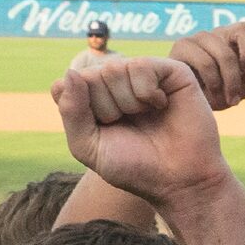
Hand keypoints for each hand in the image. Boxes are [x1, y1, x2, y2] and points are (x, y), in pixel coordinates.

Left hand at [50, 56, 232, 206]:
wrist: (180, 180)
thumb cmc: (135, 166)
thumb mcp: (89, 147)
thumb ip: (71, 112)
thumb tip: (72, 72)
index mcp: (92, 98)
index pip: (64, 85)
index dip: (80, 111)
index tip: (104, 132)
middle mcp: (115, 82)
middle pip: (88, 76)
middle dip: (107, 108)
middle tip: (132, 126)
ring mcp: (142, 74)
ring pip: (113, 68)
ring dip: (129, 102)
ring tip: (148, 116)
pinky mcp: (170, 71)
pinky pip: (140, 65)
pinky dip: (147, 91)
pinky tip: (161, 104)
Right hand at [169, 0, 244, 110]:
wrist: (187, 106)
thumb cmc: (219, 96)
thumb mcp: (244, 92)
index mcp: (243, 44)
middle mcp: (223, 35)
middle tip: (244, 82)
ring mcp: (202, 37)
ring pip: (225, 55)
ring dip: (230, 82)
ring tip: (227, 98)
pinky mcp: (184, 44)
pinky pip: (205, 63)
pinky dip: (213, 83)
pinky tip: (208, 93)